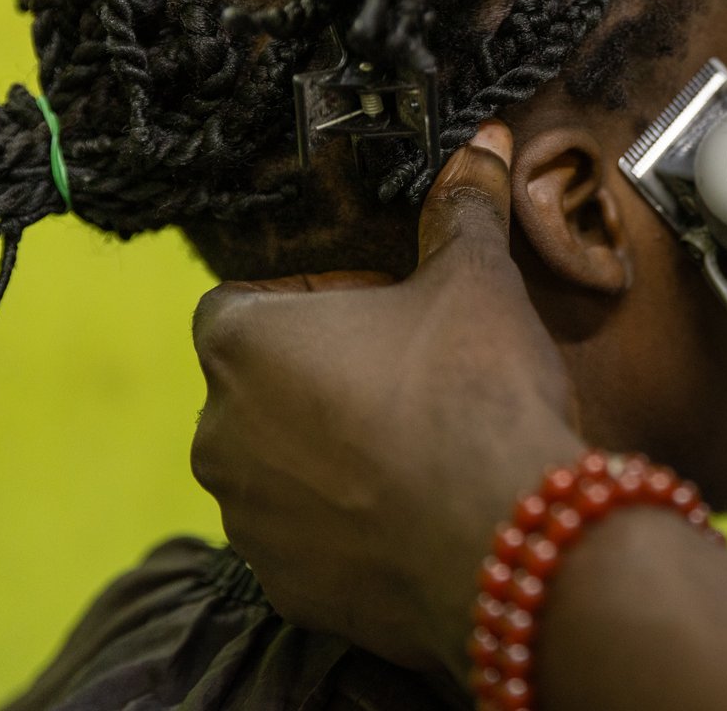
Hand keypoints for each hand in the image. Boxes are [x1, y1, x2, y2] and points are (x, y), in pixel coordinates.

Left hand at [190, 122, 581, 678]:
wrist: (507, 540)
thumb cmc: (474, 392)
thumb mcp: (476, 280)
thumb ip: (464, 207)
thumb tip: (487, 139)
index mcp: (241, 345)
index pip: (246, 301)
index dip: (318, 297)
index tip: (387, 309)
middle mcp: (218, 435)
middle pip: (262, 386)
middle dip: (326, 377)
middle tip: (416, 375)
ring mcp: (248, 520)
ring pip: (281, 467)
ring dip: (333, 452)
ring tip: (424, 448)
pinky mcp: (288, 587)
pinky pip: (308, 539)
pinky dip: (350, 525)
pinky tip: (420, 512)